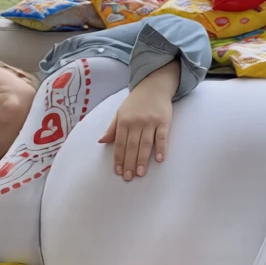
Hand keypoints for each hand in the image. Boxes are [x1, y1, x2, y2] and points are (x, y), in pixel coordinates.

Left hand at [99, 60, 179, 179]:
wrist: (154, 86)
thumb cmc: (135, 102)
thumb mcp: (120, 112)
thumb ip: (112, 128)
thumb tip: (101, 141)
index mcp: (124, 121)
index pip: (119, 143)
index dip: (118, 158)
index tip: (118, 171)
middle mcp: (136, 122)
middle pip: (132, 146)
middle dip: (129, 163)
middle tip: (128, 177)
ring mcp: (151, 122)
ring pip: (146, 144)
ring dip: (142, 160)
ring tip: (140, 173)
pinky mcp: (164, 121)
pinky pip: (162, 137)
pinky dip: (161, 148)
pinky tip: (159, 159)